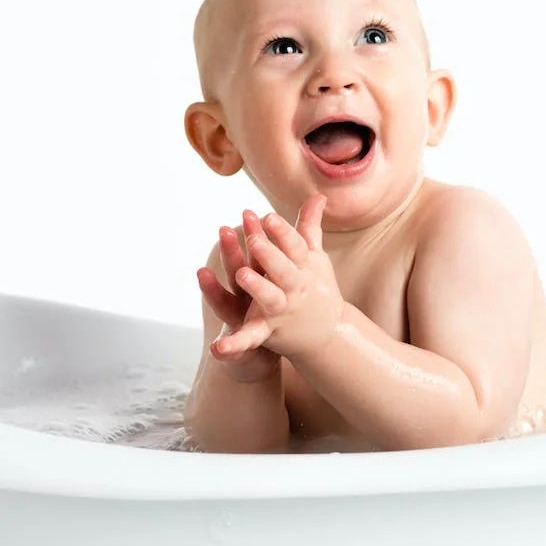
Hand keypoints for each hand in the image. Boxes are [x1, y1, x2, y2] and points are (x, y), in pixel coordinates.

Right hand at [196, 207, 282, 382]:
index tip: (248, 213)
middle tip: (224, 229)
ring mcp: (241, 317)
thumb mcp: (278, 276)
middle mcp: (243, 294)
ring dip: (212, 289)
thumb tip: (317, 200)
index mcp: (257, 278)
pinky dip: (228, 346)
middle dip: (230, 252)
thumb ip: (293, 243)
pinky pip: (239, 343)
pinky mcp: (245, 341)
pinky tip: (217, 349)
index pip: (253, 252)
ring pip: (226, 301)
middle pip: (236, 270)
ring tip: (201, 273)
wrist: (260, 352)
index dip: (252, 234)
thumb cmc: (270, 306)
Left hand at [210, 194, 344, 360]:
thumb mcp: (313, 258)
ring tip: (242, 274)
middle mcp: (295, 287)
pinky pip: (250, 337)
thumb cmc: (316, 287)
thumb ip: (309, 227)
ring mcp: (281, 309)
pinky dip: (235, 345)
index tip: (268, 216)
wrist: (329, 332)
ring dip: (257, 287)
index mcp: (304, 267)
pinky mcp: (268, 330)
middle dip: (269, 254)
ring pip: (269, 298)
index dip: (282, 232)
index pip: (294, 246)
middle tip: (254, 237)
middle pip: (283, 269)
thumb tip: (318, 195)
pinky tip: (217, 349)